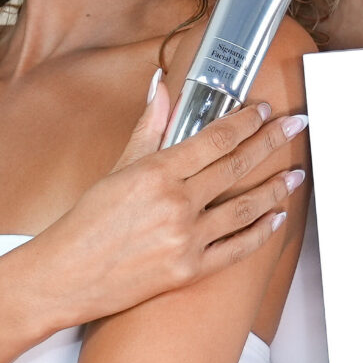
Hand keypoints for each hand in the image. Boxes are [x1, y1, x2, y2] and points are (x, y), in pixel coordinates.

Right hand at [22, 74, 307, 330]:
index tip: (264, 110)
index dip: (245, 121)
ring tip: (296, 175)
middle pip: (237, 166)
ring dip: (275, 188)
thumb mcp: (118, 168)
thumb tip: (163, 87)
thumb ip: (148, 127)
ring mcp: (185, 238)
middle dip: (272, 141)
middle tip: (296, 126)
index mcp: (157, 172)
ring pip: (245, 208)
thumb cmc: (87, 222)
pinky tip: (275, 217)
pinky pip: (236, 249)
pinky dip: (260, 232)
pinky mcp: (189, 270)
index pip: (215, 138)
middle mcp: (176, 203)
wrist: (66, 275)